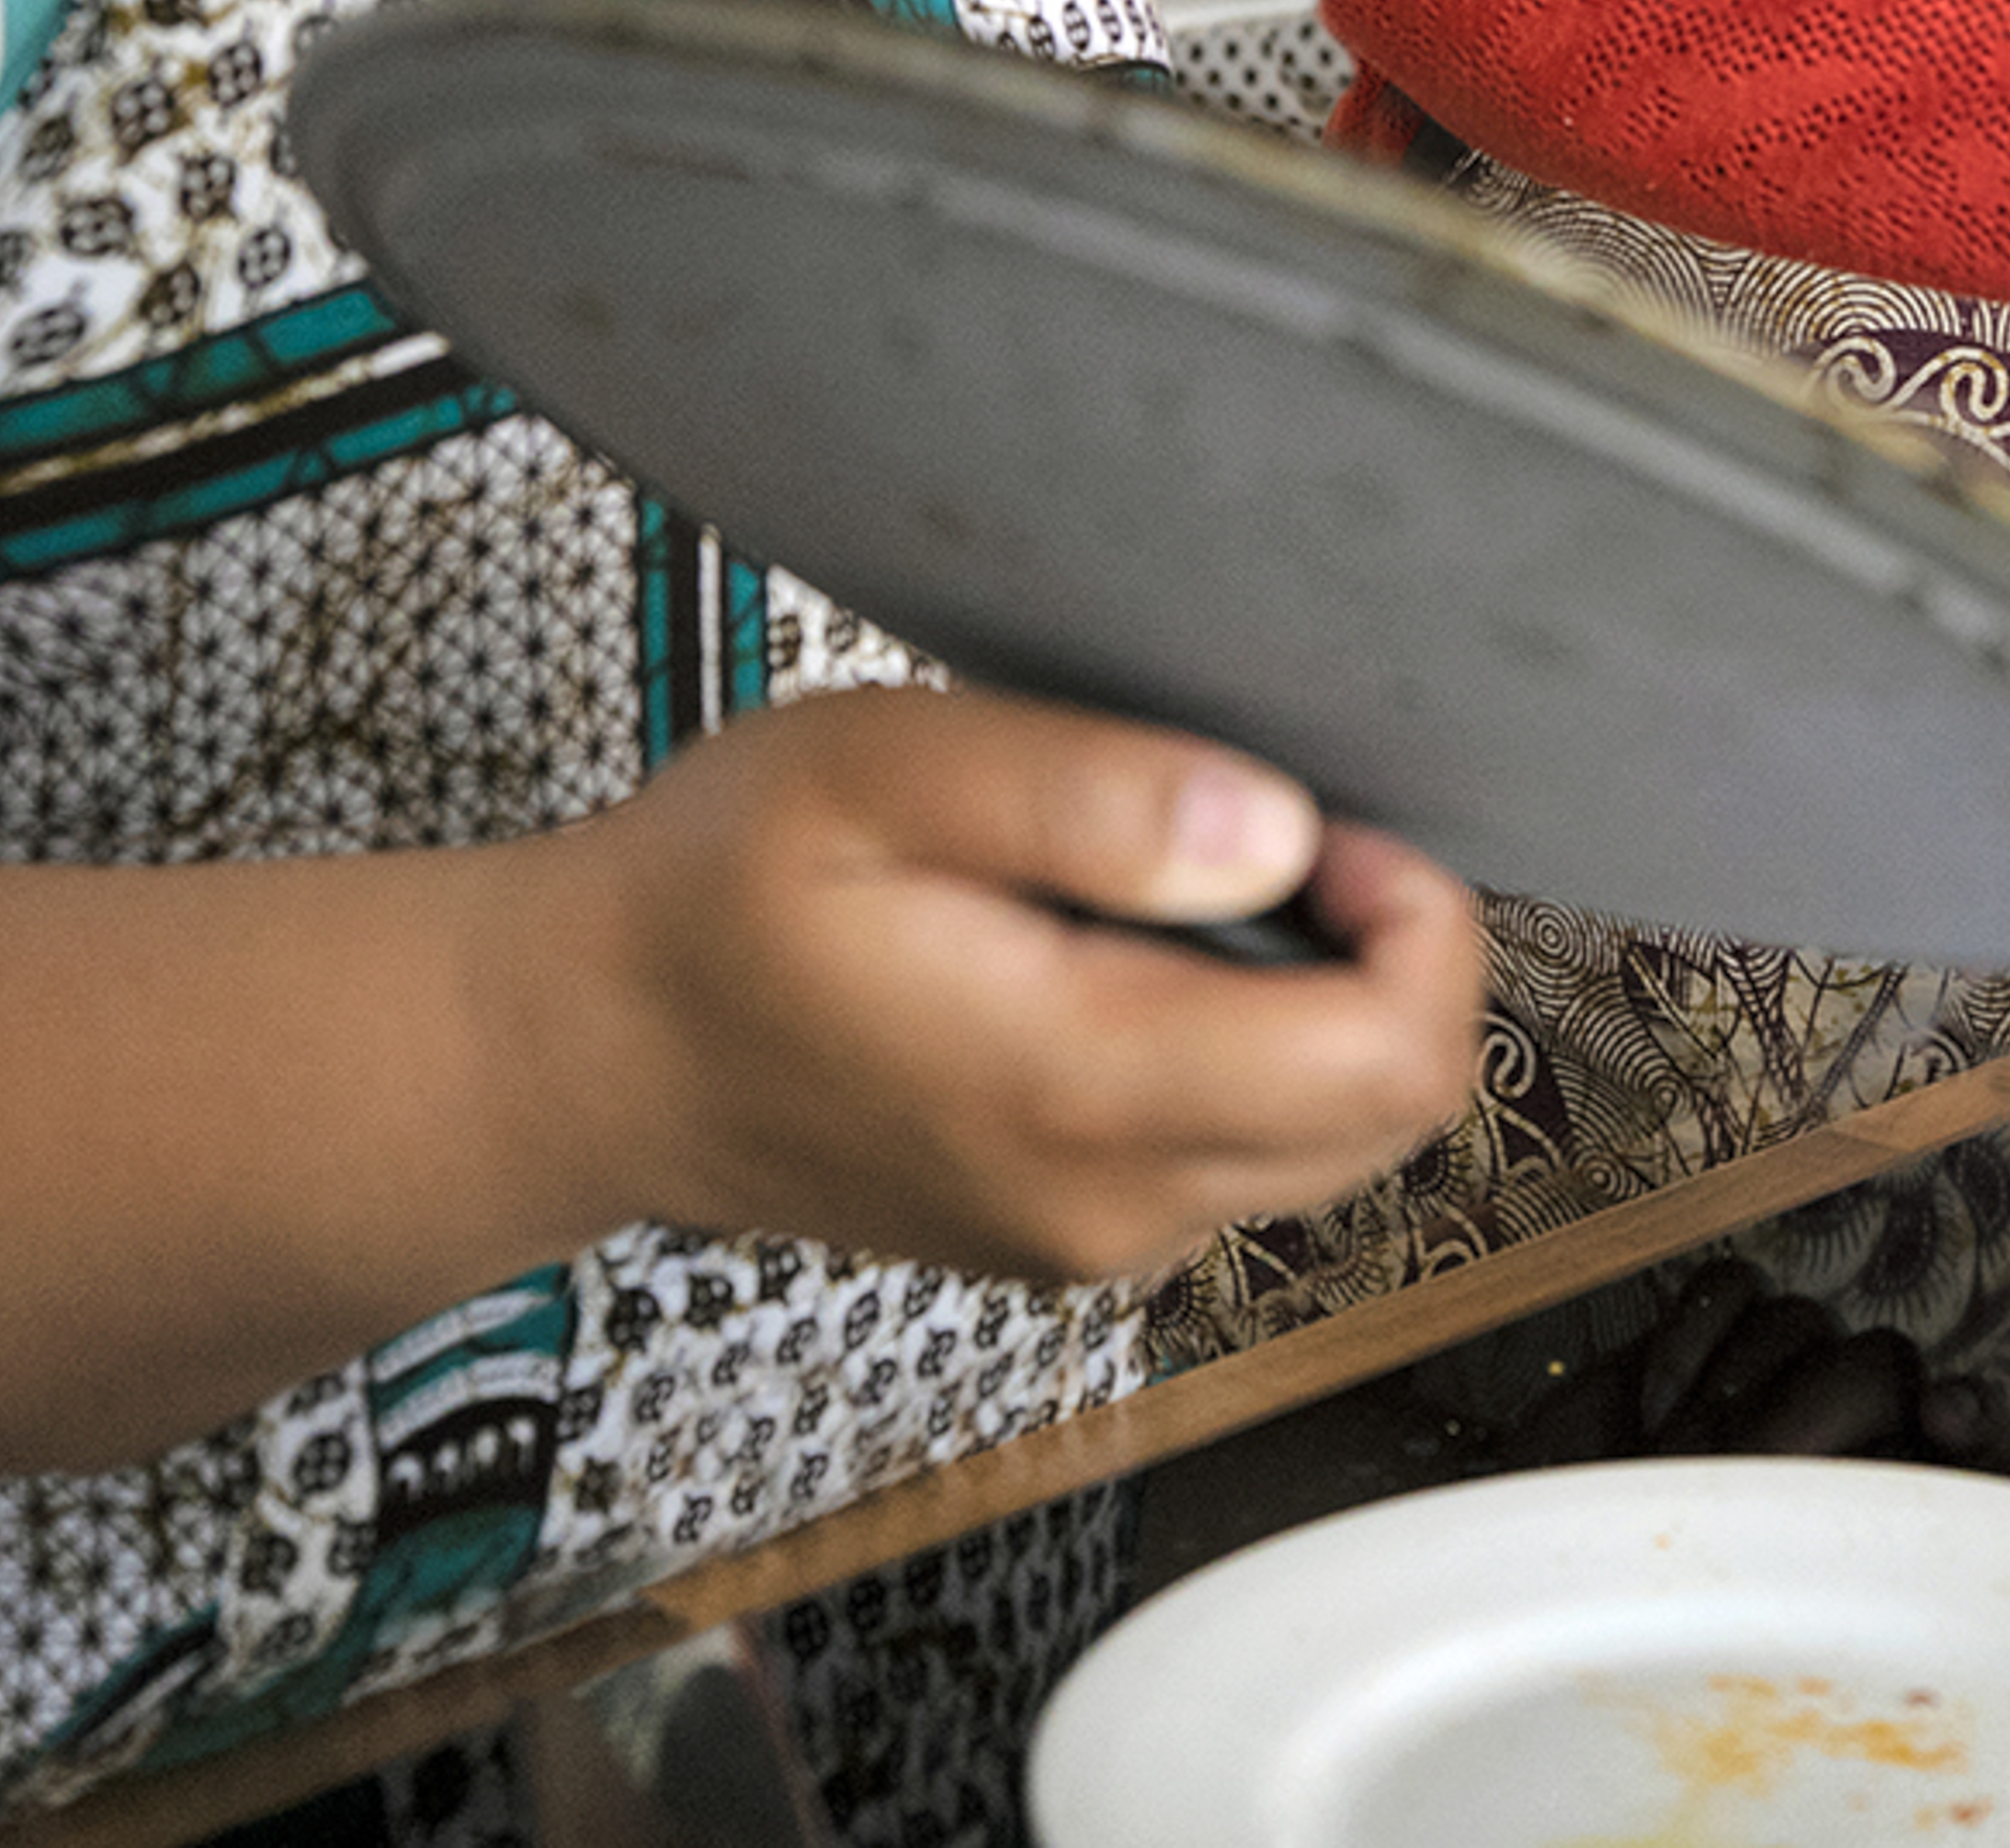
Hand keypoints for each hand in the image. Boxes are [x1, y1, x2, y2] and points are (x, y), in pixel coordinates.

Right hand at [550, 686, 1485, 1289]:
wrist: (593, 1049)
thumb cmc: (718, 895)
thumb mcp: (880, 773)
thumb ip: (1087, 794)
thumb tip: (1274, 831)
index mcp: (1078, 1087)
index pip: (1389, 1059)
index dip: (1417, 921)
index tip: (1331, 821)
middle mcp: (1109, 1200)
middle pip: (1391, 1115)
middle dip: (1386, 963)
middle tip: (1268, 838)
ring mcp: (1092, 1236)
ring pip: (1330, 1143)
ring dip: (1317, 1010)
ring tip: (1178, 890)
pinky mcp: (1071, 1233)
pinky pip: (1241, 1159)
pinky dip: (1247, 1056)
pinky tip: (1128, 960)